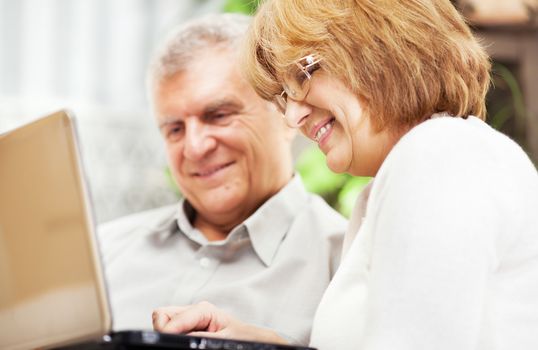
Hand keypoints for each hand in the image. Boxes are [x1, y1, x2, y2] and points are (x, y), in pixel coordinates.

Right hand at [152, 301, 287, 343]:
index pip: (171, 316)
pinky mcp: (187, 327)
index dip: (166, 330)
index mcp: (203, 310)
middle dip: (162, 328)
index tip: (165, 340)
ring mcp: (189, 319)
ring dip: (166, 332)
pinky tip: (181, 342)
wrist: (250, 339)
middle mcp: (193, 311)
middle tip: (169, 342)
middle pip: (162, 314)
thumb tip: (183, 336)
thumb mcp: (224, 338)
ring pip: (163, 321)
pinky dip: (171, 335)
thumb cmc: (242, 337)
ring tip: (179, 342)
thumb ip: (201, 337)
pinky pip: (170, 329)